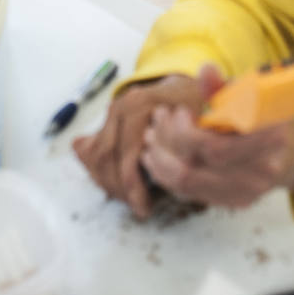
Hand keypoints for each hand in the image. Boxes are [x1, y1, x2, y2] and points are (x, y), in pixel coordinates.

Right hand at [72, 73, 202, 218]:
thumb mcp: (202, 115)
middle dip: (120, 190)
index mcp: (141, 105)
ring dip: (109, 184)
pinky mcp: (105, 122)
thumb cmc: (195, 104)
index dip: (134, 187)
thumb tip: (187, 163)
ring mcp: (110, 114)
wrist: (181, 86)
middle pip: (107, 158)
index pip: (128, 155)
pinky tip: (117, 187)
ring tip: (130, 199)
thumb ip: (193, 136)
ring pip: (96, 157)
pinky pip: (91, 152)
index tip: (144, 209)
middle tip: (138, 207)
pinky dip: (100, 173)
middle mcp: (121, 107)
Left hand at [140, 65, 293, 208]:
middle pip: (195, 166)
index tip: (178, 111)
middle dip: (167, 141)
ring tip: (152, 138)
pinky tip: (158, 157)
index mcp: (269, 137)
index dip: (184, 132)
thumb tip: (205, 70)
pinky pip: (191, 193)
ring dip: (160, 160)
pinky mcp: (235, 201)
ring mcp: (248, 190)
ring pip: (187, 183)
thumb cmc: (267, 116)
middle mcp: (261, 170)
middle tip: (157, 120)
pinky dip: (167, 175)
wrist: (292, 150)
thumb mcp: (252, 94)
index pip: (213, 147)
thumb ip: (225, 87)